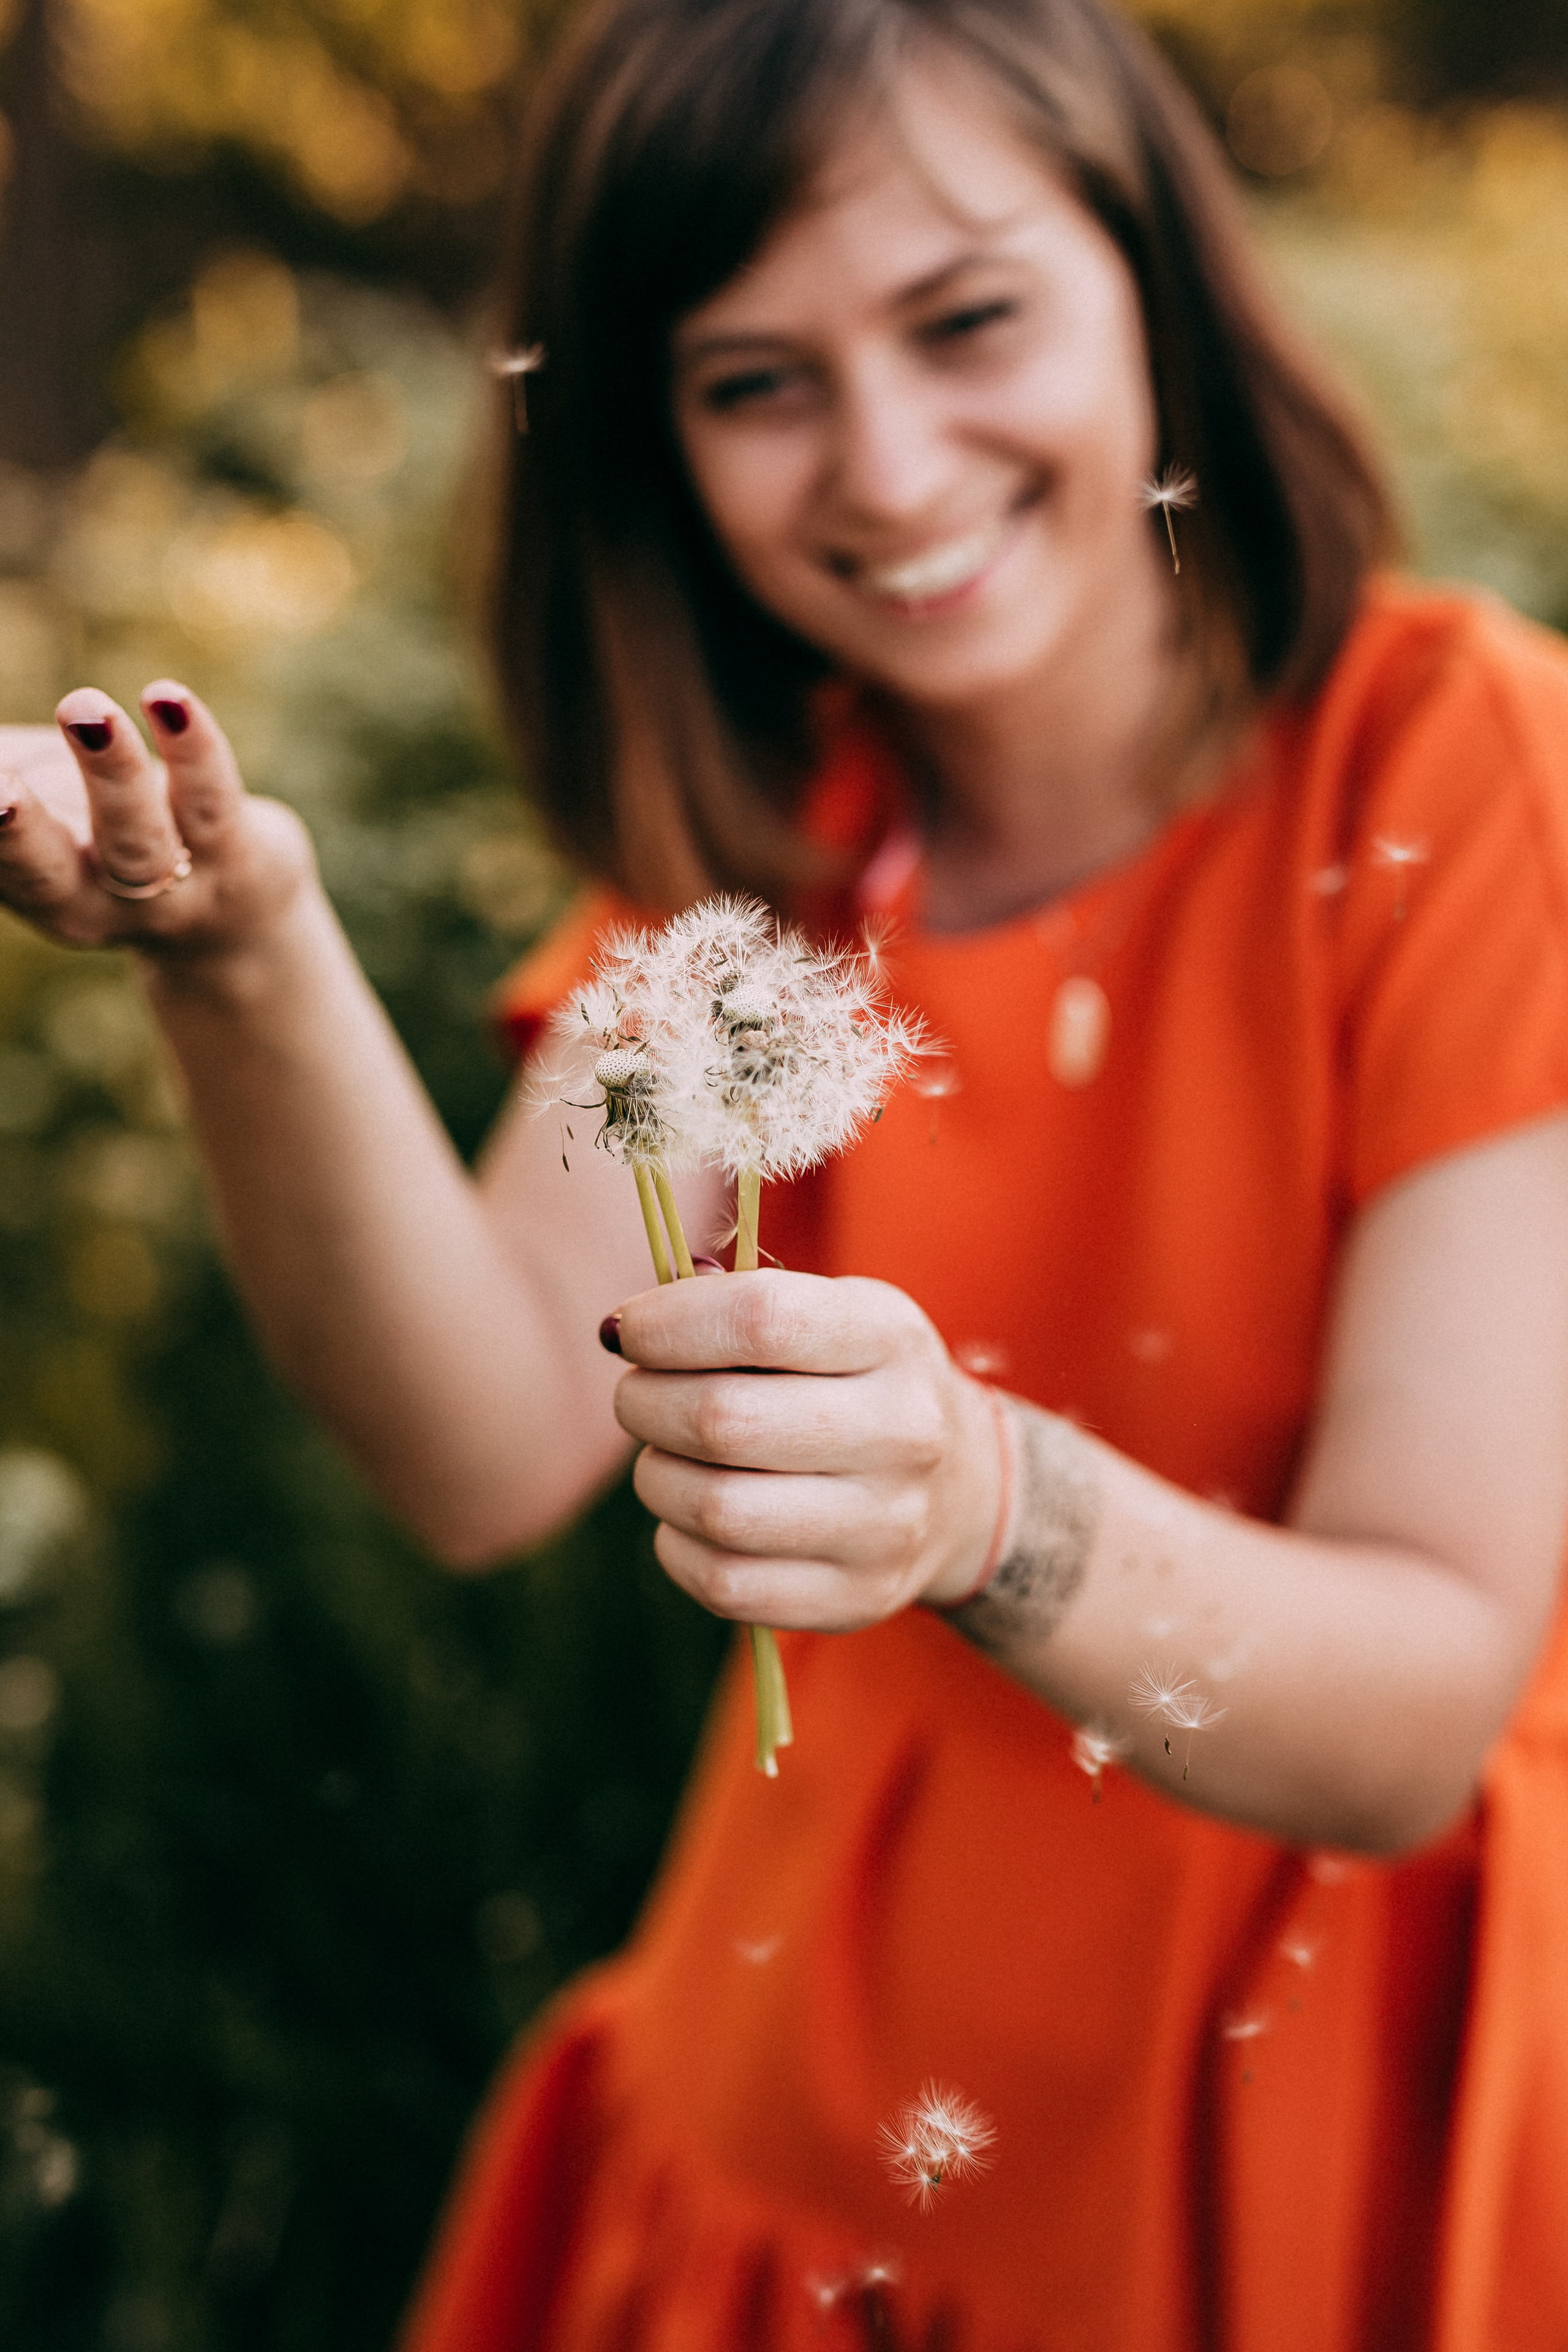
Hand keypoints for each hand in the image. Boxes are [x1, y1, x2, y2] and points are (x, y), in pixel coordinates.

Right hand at [0, 684, 313, 964]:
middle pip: (54, 874)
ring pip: (140, 839)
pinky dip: (191, 747)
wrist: (230, 921)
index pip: (8, 871)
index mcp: (44, 896)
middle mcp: (102, 907)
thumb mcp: (45, 823)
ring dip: (111, 773)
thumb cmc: (100, 843)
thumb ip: (5, 779)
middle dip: (20, 835)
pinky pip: (212, 797)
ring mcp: (178, 887)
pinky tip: (168, 698)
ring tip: (84, 710)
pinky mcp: (237, 851)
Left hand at [610, 1270, 1002, 1627]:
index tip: (626, 1331)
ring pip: (716, 1509)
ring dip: (656, 1477)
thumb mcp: (829, 1315)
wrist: (958, 1487)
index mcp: (891, 1337)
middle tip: (638, 1396)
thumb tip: (628, 1328)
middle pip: (723, 1421)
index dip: (667, 1324)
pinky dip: (677, 1545)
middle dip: (645, 1403)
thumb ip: (735, 1304)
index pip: (761, 1320)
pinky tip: (688, 1517)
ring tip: (665, 1457)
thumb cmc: (853, 1381)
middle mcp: (903, 1431)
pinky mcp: (856, 1598)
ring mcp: (886, 1525)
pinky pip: (722, 1582)